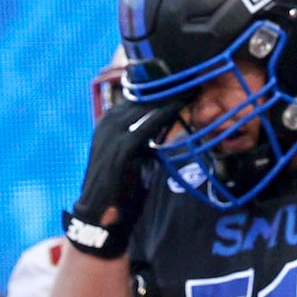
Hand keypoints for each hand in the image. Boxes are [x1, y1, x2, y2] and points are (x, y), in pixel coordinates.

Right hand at [63, 94, 178, 257]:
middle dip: (169, 88)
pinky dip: (167, 112)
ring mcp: (112, 133)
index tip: (187, 81)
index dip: (164, 88)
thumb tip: (169, 121)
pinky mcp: (121, 147)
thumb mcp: (134, 153)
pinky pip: (149, 123)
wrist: (101, 216)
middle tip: (194, 80)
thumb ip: (147, 136)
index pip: (141, 96)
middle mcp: (109, 121)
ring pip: (147, 106)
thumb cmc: (121, 186)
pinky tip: (182, 104)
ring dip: (170, 95)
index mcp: (110, 120)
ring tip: (193, 86)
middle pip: (144, 97)